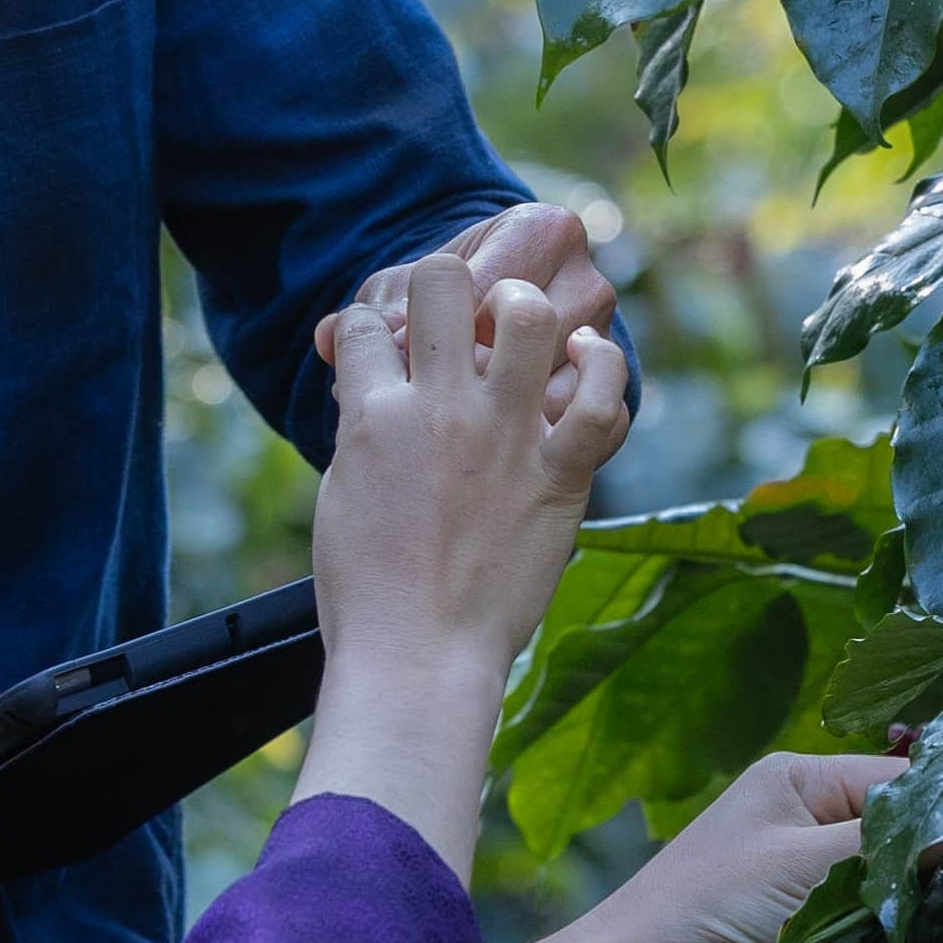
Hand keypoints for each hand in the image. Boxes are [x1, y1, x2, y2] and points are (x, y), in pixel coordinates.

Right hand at [290, 251, 633, 874]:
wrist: (418, 658)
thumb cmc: (368, 591)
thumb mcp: (341, 494)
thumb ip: (361, 429)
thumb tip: (375, 386)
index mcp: (373, 417)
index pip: (360, 323)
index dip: (368, 327)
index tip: (382, 350)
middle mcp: (441, 411)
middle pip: (440, 283)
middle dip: (443, 287)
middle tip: (456, 323)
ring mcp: (505, 438)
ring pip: (526, 313)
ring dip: (521, 307)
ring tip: (518, 328)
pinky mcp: (560, 475)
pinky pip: (601, 397)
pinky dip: (601, 366)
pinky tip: (584, 359)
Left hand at [315, 201, 620, 417]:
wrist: (495, 333)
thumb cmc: (441, 307)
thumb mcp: (400, 296)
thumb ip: (371, 311)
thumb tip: (327, 337)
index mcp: (541, 229)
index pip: (475, 288)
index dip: (426, 329)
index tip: (395, 357)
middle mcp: (586, 281)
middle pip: (520, 336)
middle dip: (464, 371)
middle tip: (427, 393)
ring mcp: (606, 344)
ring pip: (554, 388)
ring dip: (494, 417)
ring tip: (447, 428)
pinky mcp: (610, 402)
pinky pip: (584, 430)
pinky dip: (533, 445)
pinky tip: (489, 454)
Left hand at [493, 751, 905, 942]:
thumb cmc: (705, 902)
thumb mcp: (801, 864)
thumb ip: (882, 842)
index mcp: (797, 775)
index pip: (895, 776)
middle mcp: (800, 806)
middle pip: (892, 819)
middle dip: (930, 847)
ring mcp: (799, 857)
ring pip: (880, 863)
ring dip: (907, 886)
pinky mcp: (797, 906)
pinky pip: (858, 898)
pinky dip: (882, 912)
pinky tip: (914, 928)